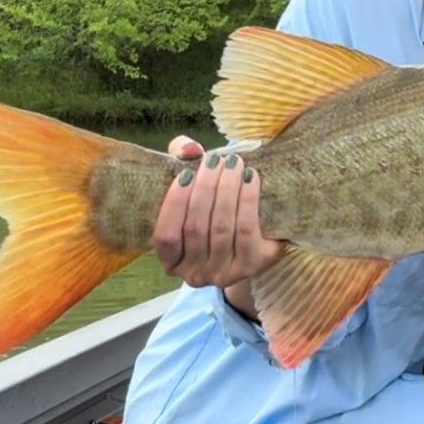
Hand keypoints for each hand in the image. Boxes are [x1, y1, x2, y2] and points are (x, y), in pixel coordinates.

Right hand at [152, 135, 280, 289]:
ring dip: (228, 190)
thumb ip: (181, 160)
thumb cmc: (213, 208)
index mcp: (171, 260)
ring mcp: (222, 273)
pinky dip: (248, 200)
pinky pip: (247, 230)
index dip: (174, 204)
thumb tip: (190, 150)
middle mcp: (193, 273)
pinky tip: (251, 178)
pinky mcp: (250, 266)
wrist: (258, 236)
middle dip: (206, 189)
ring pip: (222, 227)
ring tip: (234, 164)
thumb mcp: (191, 185)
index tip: (186, 174)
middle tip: (216, 160)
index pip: (165, 236)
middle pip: (196, 228)